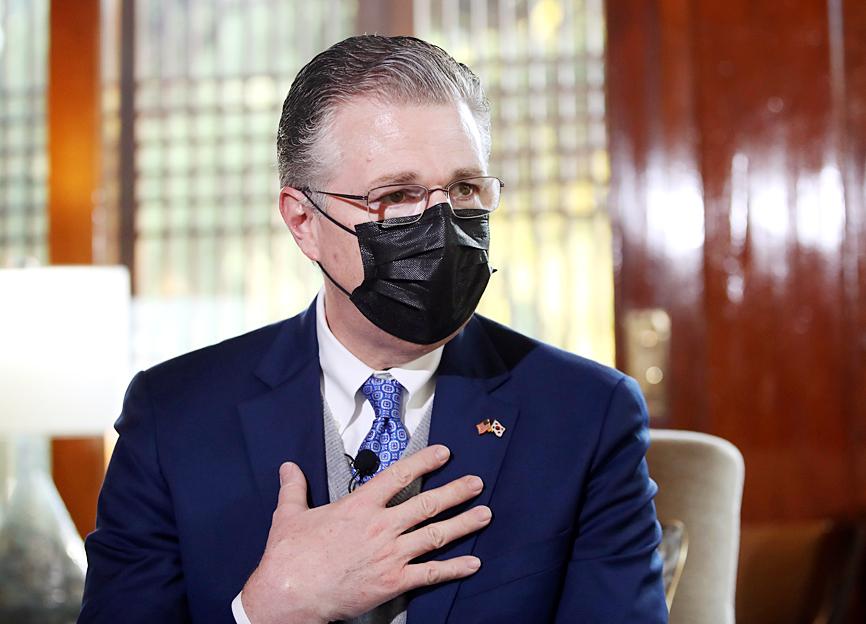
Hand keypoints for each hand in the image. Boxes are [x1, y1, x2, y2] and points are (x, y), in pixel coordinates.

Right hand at [241, 444, 490, 623]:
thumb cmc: (289, 556)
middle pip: (427, 504)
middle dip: (456, 491)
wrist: (288, 595)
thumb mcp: (289, 515)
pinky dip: (454, 568)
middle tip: (476, 482)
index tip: (444, 453)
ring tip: (485, 514)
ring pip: (435, 535)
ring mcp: (390, 555)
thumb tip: (288, 467)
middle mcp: (380, 527)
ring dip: (463, 523)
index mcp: (359, 506)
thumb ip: (294, 488)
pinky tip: (473, 563)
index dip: (424, 461)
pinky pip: (431, 574)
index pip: (398, 476)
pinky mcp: (392, 582)